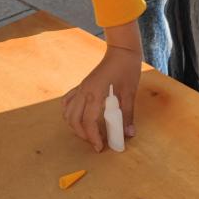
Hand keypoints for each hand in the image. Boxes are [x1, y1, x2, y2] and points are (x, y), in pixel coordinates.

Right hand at [62, 21, 142, 151]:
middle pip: (74, 120)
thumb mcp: (130, 92)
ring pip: (68, 112)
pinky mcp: (81, 85)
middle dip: (83, 135)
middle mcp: (84, 91)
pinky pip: (68, 101)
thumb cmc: (127, 69)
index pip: (88, 121)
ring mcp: (81, 88)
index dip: (93, 137)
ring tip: (89, 132)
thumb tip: (129, 134)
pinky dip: (70, 112)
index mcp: (96, 93)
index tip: (100, 147)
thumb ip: (127, 114)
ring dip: (75, 126)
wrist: (122, 51)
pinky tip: (79, 118)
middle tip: (96, 142)